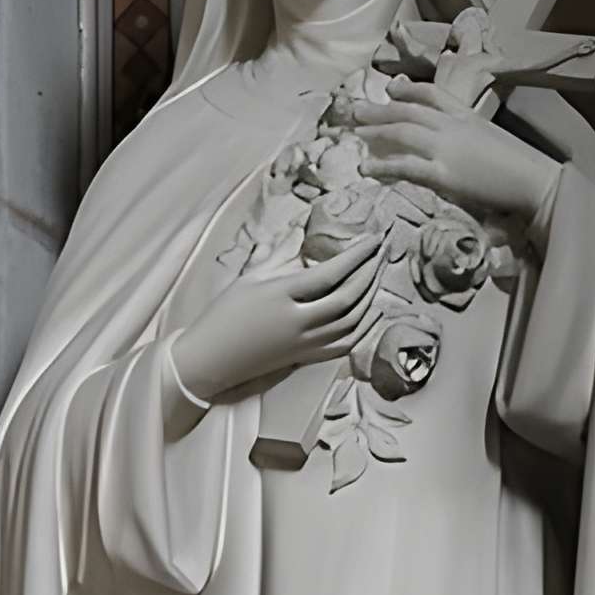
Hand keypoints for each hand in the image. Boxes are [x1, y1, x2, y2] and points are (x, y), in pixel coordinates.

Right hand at [169, 234, 384, 408]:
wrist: (211, 360)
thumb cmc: (223, 316)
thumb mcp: (248, 278)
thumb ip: (279, 257)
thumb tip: (301, 234)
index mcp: (280, 296)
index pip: (330, 273)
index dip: (357, 256)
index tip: (374, 239)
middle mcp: (297, 323)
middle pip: (347, 298)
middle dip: (370, 272)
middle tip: (383, 252)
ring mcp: (304, 344)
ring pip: (351, 321)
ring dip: (370, 296)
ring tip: (378, 274)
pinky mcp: (306, 358)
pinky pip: (344, 344)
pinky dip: (364, 327)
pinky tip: (373, 310)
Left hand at [352, 83, 554, 233]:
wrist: (536, 180)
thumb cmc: (522, 167)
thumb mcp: (493, 140)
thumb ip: (473, 137)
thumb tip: (462, 148)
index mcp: (468, 115)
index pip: (433, 93)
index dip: (409, 89)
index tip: (391, 87)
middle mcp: (453, 126)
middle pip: (409, 109)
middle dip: (380, 108)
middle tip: (355, 109)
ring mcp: (447, 148)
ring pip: (402, 131)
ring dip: (375, 129)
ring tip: (354, 130)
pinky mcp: (444, 174)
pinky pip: (406, 166)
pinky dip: (383, 166)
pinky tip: (366, 167)